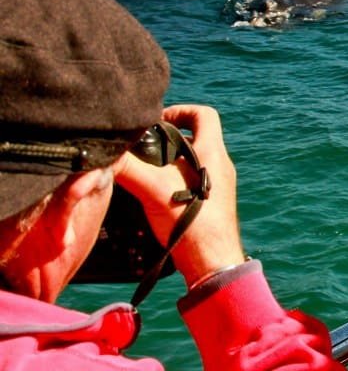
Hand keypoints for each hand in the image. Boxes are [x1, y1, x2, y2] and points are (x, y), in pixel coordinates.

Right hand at [115, 104, 246, 287]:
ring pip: (191, 161)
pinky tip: (151, 195)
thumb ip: (128, 168)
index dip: (180, 110)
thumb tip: (102, 155)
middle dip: (167, 139)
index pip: (204, 114)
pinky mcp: (212, 204)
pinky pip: (191, 182)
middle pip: (194, 137)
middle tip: (142, 148)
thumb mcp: (154, 190)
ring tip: (142, 172)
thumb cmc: (192, 223)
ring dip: (168, 163)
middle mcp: (219, 165)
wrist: (212, 263)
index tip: (156, 122)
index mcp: (212, 153)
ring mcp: (218, 186)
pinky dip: (172, 182)